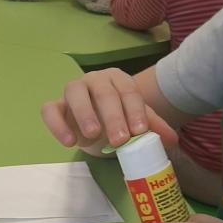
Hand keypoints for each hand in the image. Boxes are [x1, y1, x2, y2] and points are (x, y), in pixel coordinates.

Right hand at [41, 68, 178, 152]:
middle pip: (104, 92)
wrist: (96, 126)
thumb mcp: (136, 122)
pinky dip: (57, 125)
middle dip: (113, 116)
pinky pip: (50, 110)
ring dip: (85, 113)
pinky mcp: (55, 106)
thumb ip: (154, 128)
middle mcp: (95, 80)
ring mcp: (73, 91)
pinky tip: (69, 142)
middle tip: (120, 140)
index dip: (134, 110)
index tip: (139, 132)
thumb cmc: (118, 120)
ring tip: (93, 134)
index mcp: (118, 79)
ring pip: (75, 92)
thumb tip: (173, 141)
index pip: (128, 91)